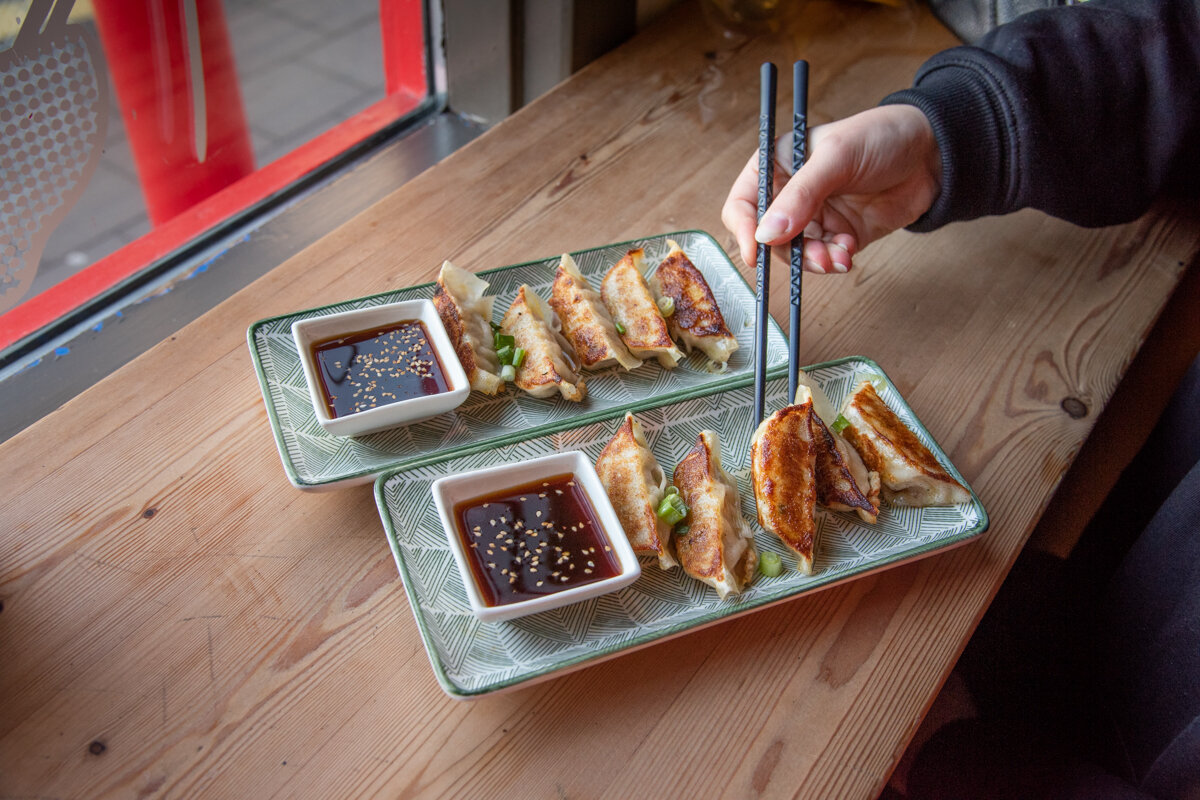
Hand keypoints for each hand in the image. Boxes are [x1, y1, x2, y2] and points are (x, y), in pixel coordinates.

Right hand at [720, 104, 941, 272]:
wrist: (932, 152)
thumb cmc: (880, 136)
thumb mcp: (836, 158)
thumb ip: (801, 196)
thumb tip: (767, 234)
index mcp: (778, 165)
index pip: (743, 202)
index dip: (744, 228)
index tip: (755, 250)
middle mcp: (791, 193)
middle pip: (769, 236)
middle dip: (789, 251)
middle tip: (813, 256)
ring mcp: (815, 216)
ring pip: (796, 253)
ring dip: (814, 261)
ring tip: (838, 256)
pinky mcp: (839, 235)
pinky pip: (823, 258)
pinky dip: (833, 261)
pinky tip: (850, 252)